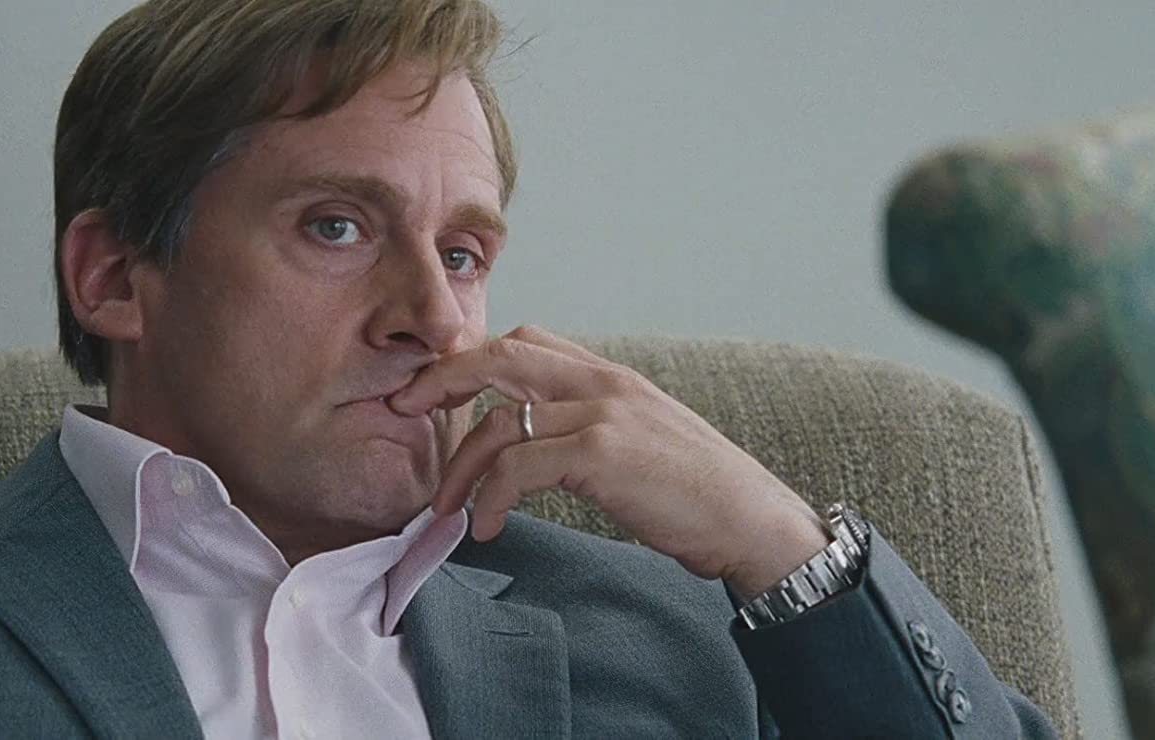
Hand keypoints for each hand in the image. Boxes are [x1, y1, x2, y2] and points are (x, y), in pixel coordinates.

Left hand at [388, 325, 829, 595]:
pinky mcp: (601, 451)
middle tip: (404, 410)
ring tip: (448, 508)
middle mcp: (603, 382)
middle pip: (499, 356)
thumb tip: (532, 444)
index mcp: (609, 376)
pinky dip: (490, 496)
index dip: (470, 359)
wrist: (750, 519)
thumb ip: (589, 427)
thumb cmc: (695, 493)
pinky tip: (487, 525)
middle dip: (442, 380)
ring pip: (499, 420)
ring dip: (461, 468)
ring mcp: (602, 411)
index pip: (525, 341)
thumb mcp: (640, 440)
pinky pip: (518, 464)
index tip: (434, 392)